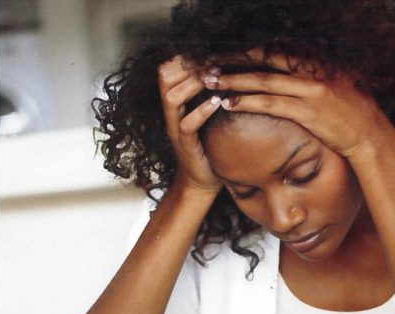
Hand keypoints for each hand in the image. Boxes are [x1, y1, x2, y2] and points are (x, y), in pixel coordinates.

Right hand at [158, 55, 221, 191]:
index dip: (184, 56)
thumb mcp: (208, 116)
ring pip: (171, 97)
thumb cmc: (209, 146)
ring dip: (194, 83)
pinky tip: (217, 102)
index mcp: (175, 103)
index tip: (209, 51)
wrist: (202, 182)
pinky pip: (187, 124)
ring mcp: (175, 128)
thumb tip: (230, 70)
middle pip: (165, 77)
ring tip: (215, 77)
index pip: (168, 69)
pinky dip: (201, 111)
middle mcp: (171, 113)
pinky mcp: (185, 145)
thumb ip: (210, 94)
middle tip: (214, 62)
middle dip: (188, 65)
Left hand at [203, 49, 394, 160]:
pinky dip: (247, 102)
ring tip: (210, 83)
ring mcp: (309, 90)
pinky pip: (270, 104)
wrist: (370, 134)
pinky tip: (229, 103)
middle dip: (234, 61)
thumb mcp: (337, 83)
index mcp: (317, 61)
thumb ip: (312, 75)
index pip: (276, 50)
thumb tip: (290, 71)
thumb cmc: (353, 112)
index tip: (227, 54)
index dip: (249, 51)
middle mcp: (312, 70)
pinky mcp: (306, 111)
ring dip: (233, 82)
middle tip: (209, 64)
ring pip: (263, 81)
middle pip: (264, 60)